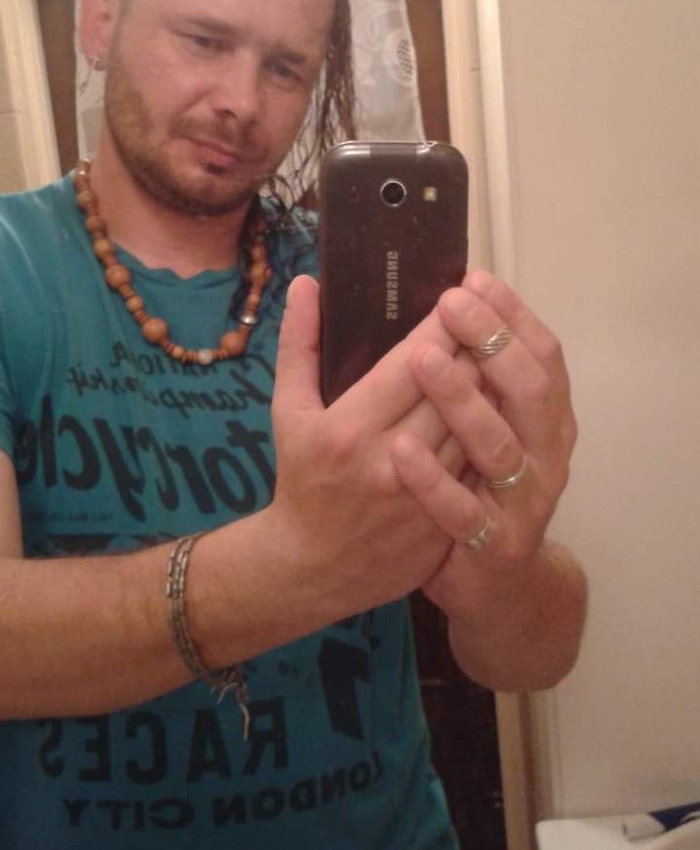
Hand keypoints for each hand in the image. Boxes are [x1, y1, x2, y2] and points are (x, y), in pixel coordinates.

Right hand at [266, 275, 473, 623]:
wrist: (311, 567)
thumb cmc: (301, 479)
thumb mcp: (288, 411)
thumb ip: (298, 344)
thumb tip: (308, 282)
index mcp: (349, 427)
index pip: (415, 360)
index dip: (444, 325)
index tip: (458, 297)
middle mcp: (389, 460)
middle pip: (455, 388)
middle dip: (475, 348)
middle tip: (486, 318)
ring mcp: (422, 496)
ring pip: (478, 425)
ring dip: (492, 388)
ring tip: (499, 357)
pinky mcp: (444, 522)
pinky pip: (482, 465)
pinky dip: (494, 433)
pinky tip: (500, 410)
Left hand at [390, 270, 576, 609]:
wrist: (493, 591)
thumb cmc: (480, 493)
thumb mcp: (486, 434)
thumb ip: (474, 379)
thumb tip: (439, 311)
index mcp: (543, 420)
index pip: (541, 355)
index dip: (512, 315)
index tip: (472, 278)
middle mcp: (544, 455)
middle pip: (530, 388)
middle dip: (490, 340)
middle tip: (448, 304)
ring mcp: (522, 502)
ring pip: (501, 444)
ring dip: (463, 399)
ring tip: (423, 360)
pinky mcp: (492, 546)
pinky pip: (463, 511)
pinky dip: (434, 481)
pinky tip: (400, 451)